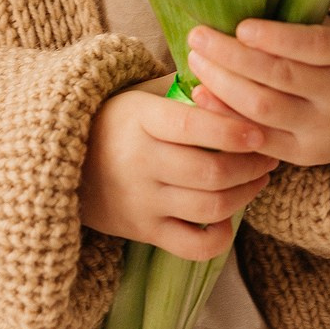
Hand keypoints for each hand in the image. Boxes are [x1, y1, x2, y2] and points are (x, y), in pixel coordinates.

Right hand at [79, 70, 280, 261]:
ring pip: (210, 207)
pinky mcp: (145, 232)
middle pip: (210, 171)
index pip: (190, 126)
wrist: (61, 163)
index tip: (258, 129)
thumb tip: (233, 82)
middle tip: (268, 153)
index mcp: (139, 121)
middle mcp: (140, 163)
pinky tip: (228, 215)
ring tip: (258, 177)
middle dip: (251, 164)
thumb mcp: (141, 95)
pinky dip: (220, 236)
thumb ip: (184, 89)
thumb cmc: (115, 122)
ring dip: (245, 193)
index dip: (230, 129)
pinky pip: (194, 246)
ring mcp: (142, 201)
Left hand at [185, 16, 329, 167]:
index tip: (240, 27)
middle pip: (279, 76)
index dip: (275, 37)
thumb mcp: (329, 36)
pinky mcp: (303, 154)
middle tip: (198, 36)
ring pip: (263, 108)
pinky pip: (257, 137)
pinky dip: (225, 115)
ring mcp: (322, 130)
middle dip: (231, 56)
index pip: (314, 45)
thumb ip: (293, 24)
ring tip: (196, 60)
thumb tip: (232, 7)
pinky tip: (201, 94)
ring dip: (221, 83)